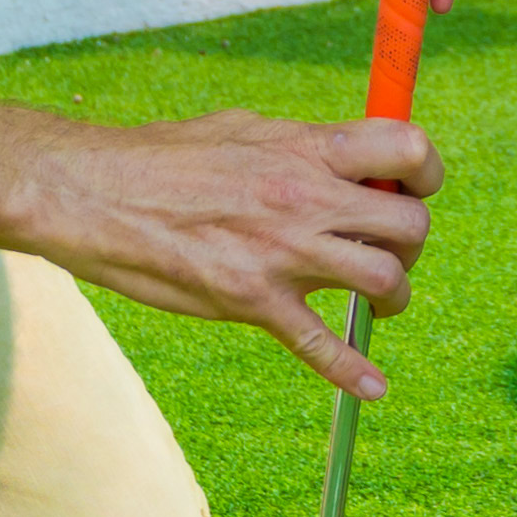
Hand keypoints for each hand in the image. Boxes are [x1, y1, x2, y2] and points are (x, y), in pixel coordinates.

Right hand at [20, 108, 442, 394]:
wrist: (92, 192)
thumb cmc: (159, 156)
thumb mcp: (241, 129)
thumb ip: (298, 146)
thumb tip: (339, 157)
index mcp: (304, 149)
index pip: (406, 148)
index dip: (425, 171)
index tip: (413, 187)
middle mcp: (305, 198)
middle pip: (409, 223)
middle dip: (411, 241)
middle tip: (390, 251)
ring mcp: (282, 253)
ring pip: (384, 281)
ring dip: (393, 297)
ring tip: (379, 303)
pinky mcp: (252, 302)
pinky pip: (320, 346)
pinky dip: (353, 372)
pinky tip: (372, 387)